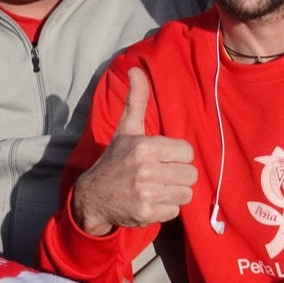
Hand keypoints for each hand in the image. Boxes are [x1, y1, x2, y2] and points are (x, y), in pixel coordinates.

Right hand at [69, 67, 198, 235]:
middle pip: (190, 174)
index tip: (162, 158)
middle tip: (160, 175)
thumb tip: (135, 69)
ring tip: (156, 188)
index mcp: (145, 146)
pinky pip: (176, 211)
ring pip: (186, 193)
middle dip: (177, 176)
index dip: (177, 156)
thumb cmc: (115, 160)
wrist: (92, 196)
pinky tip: (151, 202)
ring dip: (174, 193)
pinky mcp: (147, 213)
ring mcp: (147, 193)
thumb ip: (136, 100)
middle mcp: (146, 169)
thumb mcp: (126, 130)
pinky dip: (166, 209)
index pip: (187, 152)